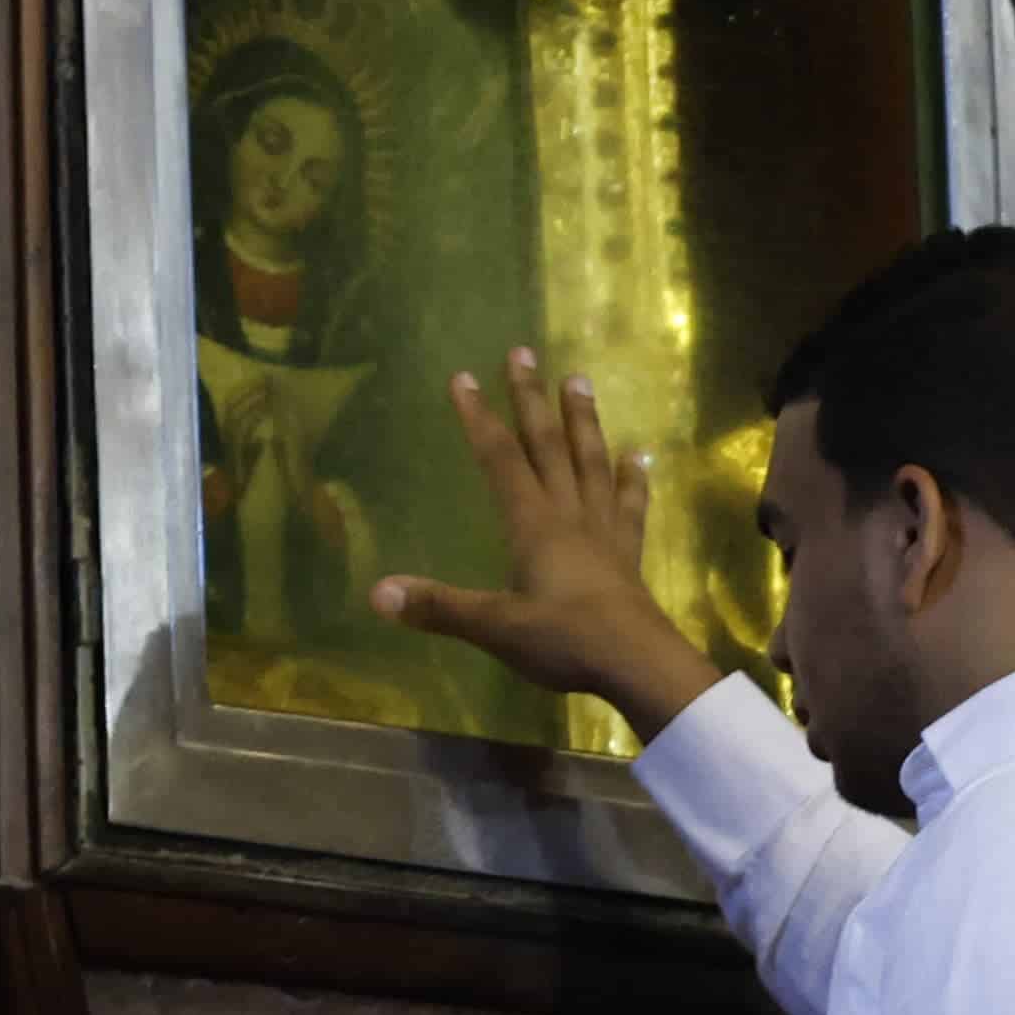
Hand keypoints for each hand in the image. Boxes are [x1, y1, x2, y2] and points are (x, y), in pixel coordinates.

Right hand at [371, 350, 720, 739]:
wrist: (637, 662)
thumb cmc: (564, 641)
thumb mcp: (494, 627)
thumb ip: (439, 607)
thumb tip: (377, 593)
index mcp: (532, 525)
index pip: (500, 460)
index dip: (479, 418)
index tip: (463, 377)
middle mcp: (568, 514)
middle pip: (548, 445)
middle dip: (530, 399)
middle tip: (523, 351)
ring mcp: (604, 530)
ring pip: (591, 462)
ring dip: (583, 420)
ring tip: (579, 379)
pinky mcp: (629, 553)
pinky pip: (630, 505)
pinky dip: (632, 478)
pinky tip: (637, 456)